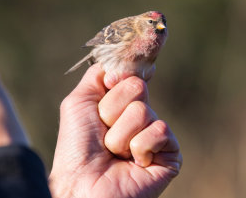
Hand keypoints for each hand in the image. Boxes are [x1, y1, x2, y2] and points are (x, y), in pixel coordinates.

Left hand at [49, 64, 181, 197]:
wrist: (82, 184)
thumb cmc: (76, 146)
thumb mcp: (79, 101)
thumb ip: (99, 74)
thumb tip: (124, 60)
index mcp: (121, 103)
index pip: (132, 73)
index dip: (122, 75)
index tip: (111, 81)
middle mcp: (139, 115)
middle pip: (137, 86)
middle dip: (111, 109)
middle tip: (103, 130)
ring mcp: (155, 134)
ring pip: (143, 111)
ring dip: (120, 134)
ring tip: (114, 152)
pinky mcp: (169, 154)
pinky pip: (159, 130)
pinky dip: (138, 147)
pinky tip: (133, 163)